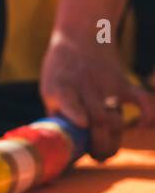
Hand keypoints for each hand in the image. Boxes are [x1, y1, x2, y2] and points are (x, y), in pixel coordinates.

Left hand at [39, 29, 154, 160]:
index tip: (84, 124)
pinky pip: (142, 99)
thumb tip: (60, 141)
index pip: (69, 100)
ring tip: (106, 153)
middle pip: (98, 119)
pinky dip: (148, 114)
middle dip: (99, 144)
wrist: (83, 35)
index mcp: (62, 87)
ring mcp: (107, 86)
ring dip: (113, 139)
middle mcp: (85, 87)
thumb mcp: (49, 86)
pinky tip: (143, 127)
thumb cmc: (62, 68)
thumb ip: (56, 112)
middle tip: (96, 157)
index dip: (76, 113)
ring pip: (114, 117)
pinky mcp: (123, 84)